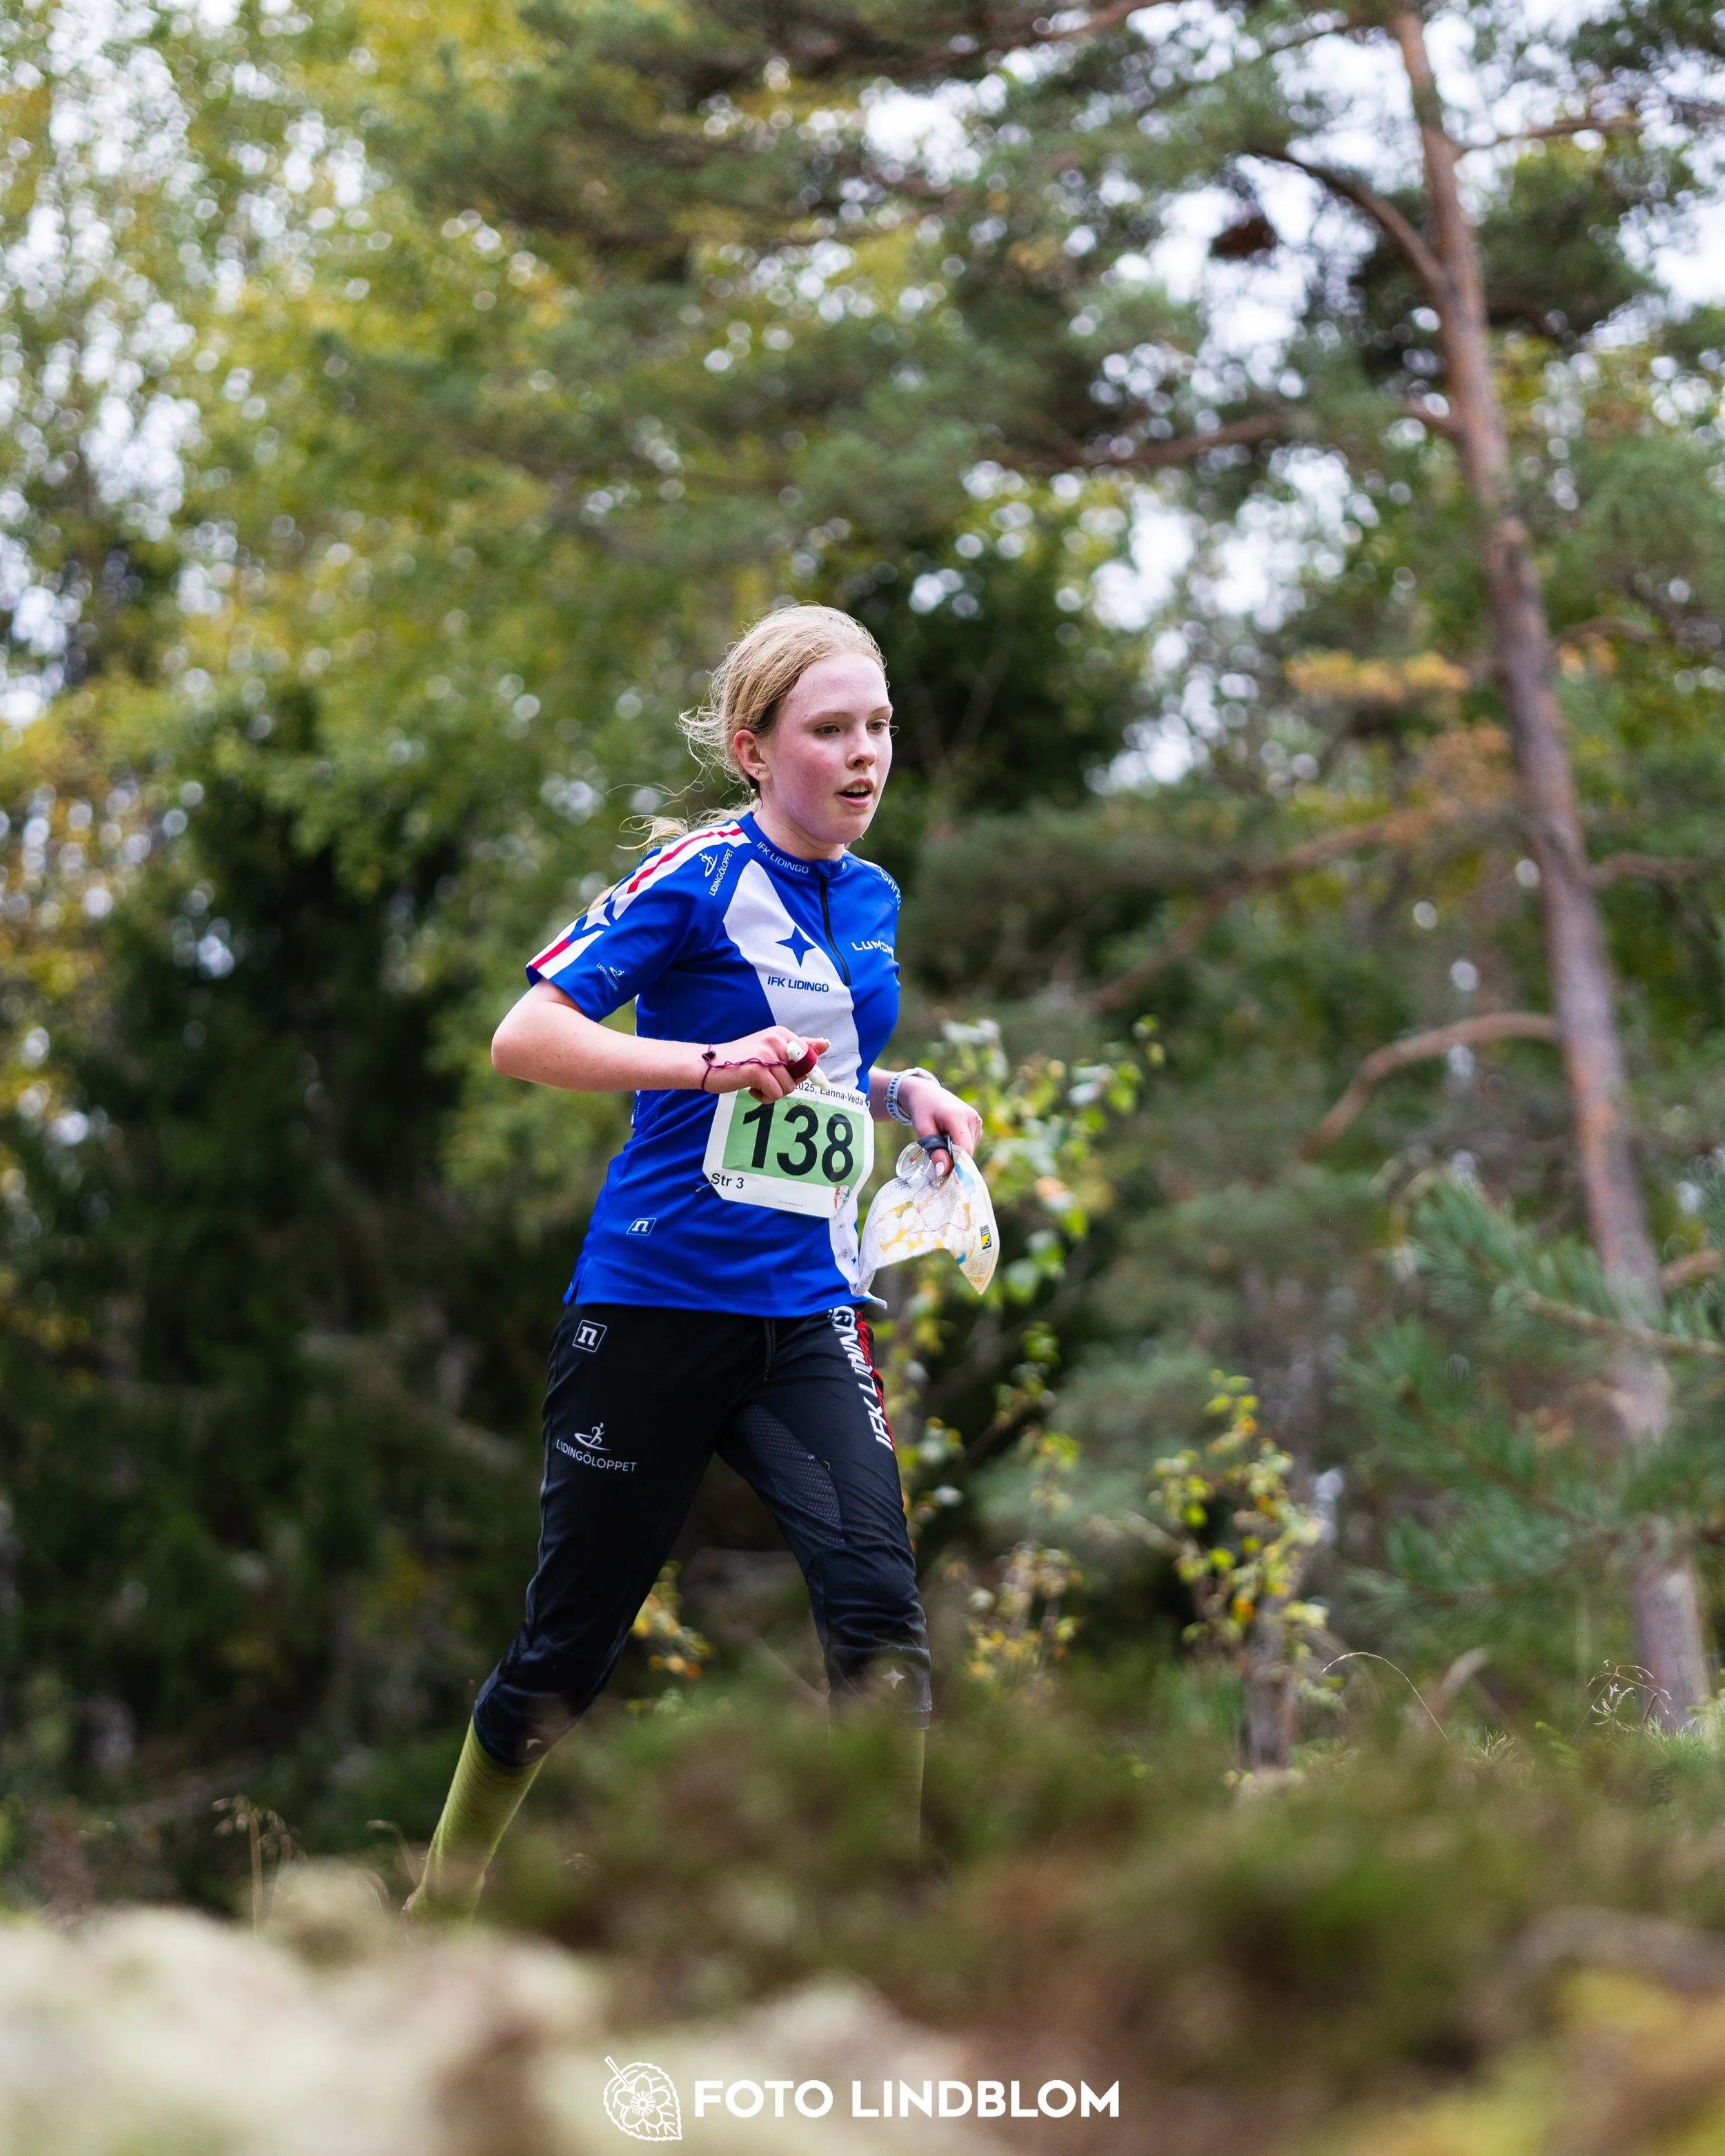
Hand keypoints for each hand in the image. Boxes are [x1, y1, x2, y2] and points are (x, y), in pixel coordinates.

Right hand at [699, 1028, 831, 1101]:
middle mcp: (776, 1040)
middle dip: (788, 1083)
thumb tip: (825, 1044)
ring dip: (774, 1092)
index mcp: (781, 1034)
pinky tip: (751, 1089)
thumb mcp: (770, 1049)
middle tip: (768, 1079)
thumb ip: (797, 1048)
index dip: (802, 1072)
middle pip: (802, 1073)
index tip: (786, 1075)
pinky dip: (764, 1097)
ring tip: (757, 1083)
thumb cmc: (742, 1060)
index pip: (809, 1057)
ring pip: (789, 1086)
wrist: (709, 1064)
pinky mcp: (758, 1070)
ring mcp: (767, 1054)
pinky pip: (775, 1093)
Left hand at [896, 1073, 982, 1180]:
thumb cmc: (922, 1110)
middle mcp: (972, 1118)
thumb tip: (943, 1172)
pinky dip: (959, 1146)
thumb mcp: (922, 1130)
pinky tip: (948, 1137)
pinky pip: (970, 1143)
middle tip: (936, 1156)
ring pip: (969, 1148)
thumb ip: (934, 1151)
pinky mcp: (977, 1123)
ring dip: (955, 1152)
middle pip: (968, 1151)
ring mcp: (976, 1120)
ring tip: (941, 1140)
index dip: (956, 1165)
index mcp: (958, 1117)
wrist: (925, 1092)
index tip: (943, 1174)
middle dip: (953, 1159)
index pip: (964, 1149)